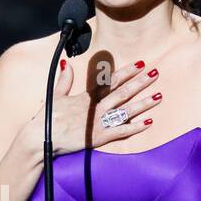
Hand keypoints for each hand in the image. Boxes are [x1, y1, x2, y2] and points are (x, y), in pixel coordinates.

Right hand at [23, 58, 162, 156]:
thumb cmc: (47, 118)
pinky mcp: (99, 137)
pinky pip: (120, 132)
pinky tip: (147, 123)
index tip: (140, 63)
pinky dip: (134, 127)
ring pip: (125, 110)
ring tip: (158, 96)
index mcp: (86, 97)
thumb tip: (66, 64)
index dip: (126, 71)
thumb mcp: (55, 96)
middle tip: (155, 73)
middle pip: (122, 92)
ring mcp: (99, 122)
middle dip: (140, 82)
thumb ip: (64, 80)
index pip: (110, 81)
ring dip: (143, 103)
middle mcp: (96, 107)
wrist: (42, 138)